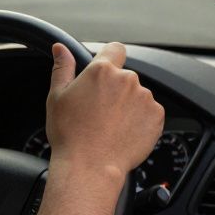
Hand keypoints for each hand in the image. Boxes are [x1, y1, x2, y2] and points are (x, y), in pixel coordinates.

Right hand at [46, 42, 164, 184]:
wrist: (90, 165)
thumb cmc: (70, 133)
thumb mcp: (57, 97)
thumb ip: (62, 68)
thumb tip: (61, 48)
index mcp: (102, 71)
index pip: (115, 49)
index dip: (110, 58)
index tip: (105, 71)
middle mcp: (127, 80)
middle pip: (125, 77)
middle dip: (115, 89)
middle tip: (99, 110)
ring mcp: (145, 98)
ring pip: (138, 96)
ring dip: (129, 105)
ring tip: (111, 125)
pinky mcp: (157, 116)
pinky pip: (150, 112)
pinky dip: (140, 120)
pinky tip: (123, 132)